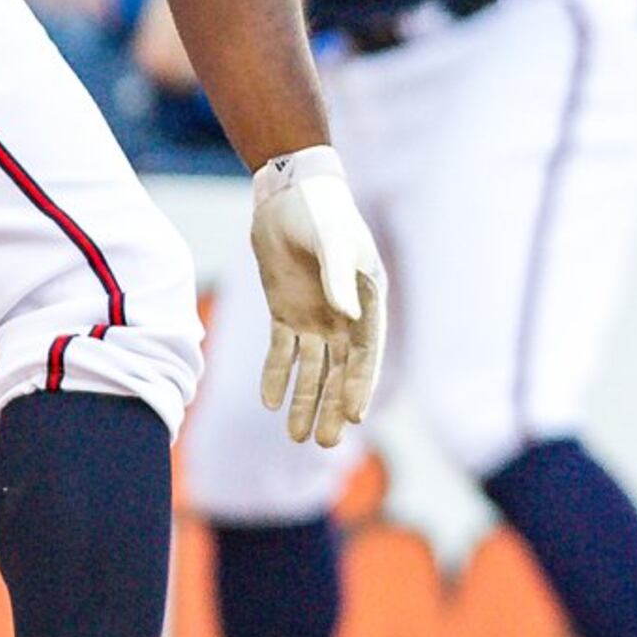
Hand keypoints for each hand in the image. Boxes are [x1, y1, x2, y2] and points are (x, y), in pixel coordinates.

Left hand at [248, 144, 385, 446]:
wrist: (288, 192)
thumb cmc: (320, 213)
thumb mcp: (332, 241)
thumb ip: (337, 277)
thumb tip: (345, 316)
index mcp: (367, 301)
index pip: (366, 353)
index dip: (359, 385)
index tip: (354, 416)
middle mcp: (344, 315)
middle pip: (340, 371)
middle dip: (332, 407)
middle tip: (325, 444)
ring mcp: (315, 316)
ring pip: (311, 369)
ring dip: (305, 401)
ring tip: (298, 437)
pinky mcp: (286, 311)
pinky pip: (282, 352)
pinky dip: (276, 375)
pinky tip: (270, 402)